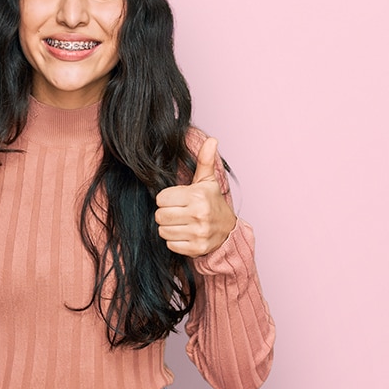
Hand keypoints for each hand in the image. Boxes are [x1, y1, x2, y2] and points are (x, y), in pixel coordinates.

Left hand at [155, 137, 236, 257]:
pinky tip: (185, 234)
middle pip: (160, 216)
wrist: (228, 230)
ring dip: (169, 228)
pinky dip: (175, 241)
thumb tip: (212, 140)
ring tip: (181, 223)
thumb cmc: (212, 202)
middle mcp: (199, 214)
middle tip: (177, 212)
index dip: (166, 199)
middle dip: (165, 213)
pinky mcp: (197, 248)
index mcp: (197, 196)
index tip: (176, 200)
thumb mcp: (207, 181)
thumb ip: (205, 160)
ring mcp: (198, 233)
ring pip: (163, 231)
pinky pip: (171, 245)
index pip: (161, 199)